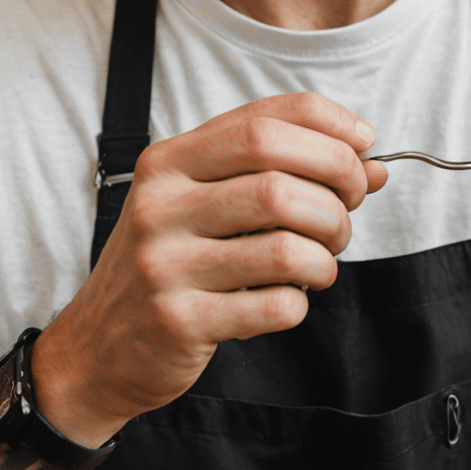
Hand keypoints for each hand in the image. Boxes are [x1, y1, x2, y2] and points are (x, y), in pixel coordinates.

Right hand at [31, 93, 385, 444]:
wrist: (98, 348)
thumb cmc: (170, 262)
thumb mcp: (210, 203)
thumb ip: (282, 174)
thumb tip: (372, 166)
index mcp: (170, 160)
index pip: (264, 122)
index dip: (330, 128)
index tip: (363, 146)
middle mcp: (162, 204)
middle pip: (280, 179)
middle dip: (337, 194)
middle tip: (345, 215)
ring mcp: (166, 264)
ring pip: (286, 246)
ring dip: (325, 256)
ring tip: (319, 264)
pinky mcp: (180, 320)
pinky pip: (275, 306)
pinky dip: (299, 304)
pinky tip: (286, 301)